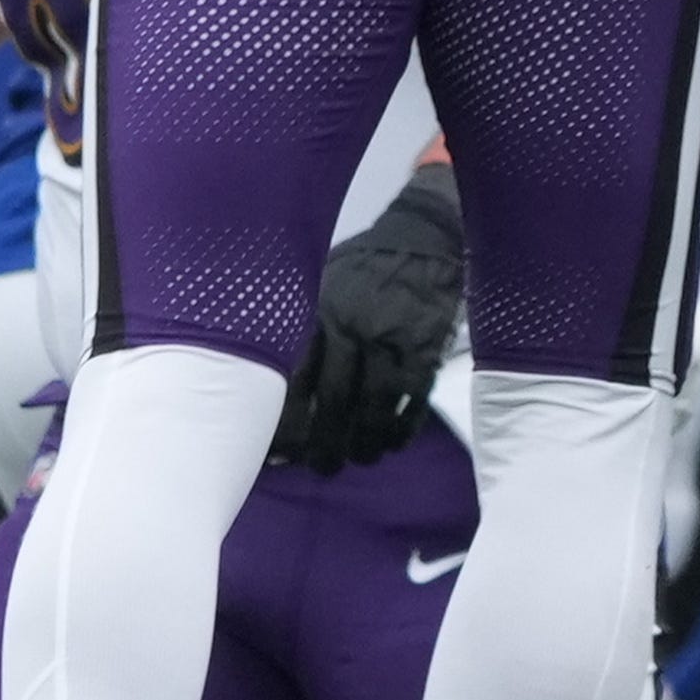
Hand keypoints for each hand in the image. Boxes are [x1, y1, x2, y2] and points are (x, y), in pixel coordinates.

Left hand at [282, 163, 464, 471]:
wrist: (422, 233)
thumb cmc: (362, 265)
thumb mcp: (321, 284)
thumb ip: (302, 332)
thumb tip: (270, 388)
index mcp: (320, 315)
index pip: (295, 381)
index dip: (287, 423)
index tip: (280, 454)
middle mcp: (353, 330)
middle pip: (335, 402)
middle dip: (326, 444)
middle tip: (322, 467)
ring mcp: (393, 340)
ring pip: (376, 409)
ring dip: (367, 443)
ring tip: (361, 456)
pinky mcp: (428, 347)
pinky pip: (415, 401)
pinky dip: (404, 428)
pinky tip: (395, 441)